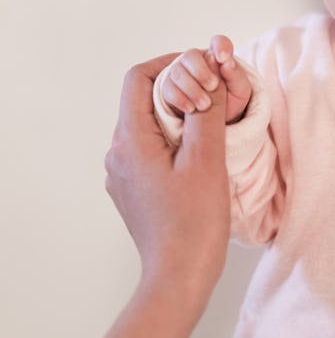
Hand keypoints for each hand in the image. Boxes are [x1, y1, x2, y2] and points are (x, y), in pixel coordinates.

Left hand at [98, 53, 230, 337]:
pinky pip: (152, 149)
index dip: (169, 63)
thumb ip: (208, 111)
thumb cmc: (193, 222)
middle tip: (213, 94)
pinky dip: (176, 139)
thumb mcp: (207, 158)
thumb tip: (211, 76)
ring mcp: (125, 173)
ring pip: (150, 125)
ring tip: (212, 124)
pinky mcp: (135, 189)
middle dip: (180, 90)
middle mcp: (119, 154)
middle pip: (143, 101)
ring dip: (180, 116)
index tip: (200, 66)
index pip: (138, 79)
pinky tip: (201, 154)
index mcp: (130, 141)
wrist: (179, 275)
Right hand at [161, 35, 251, 123]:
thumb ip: (235, 76)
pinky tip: (191, 109)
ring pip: (177, 72)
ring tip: (205, 105)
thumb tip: (226, 62)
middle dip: (201, 71)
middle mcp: (196, 61)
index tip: (224, 58)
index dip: (220, 46)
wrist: (216, 122)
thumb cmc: (230, 102)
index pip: (218, 42)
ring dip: (191, 88)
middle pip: (190, 55)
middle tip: (213, 86)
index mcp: (217, 58)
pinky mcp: (169, 88)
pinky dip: (180, 99)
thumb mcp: (239, 91)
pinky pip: (168, 88)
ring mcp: (180, 73)